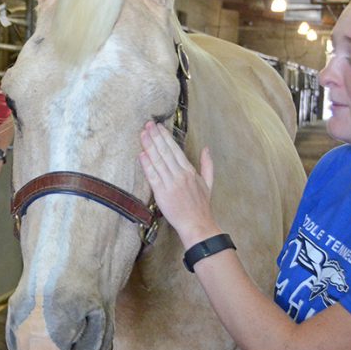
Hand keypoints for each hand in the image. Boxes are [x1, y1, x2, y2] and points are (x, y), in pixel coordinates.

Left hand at [138, 121, 219, 246]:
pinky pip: (153, 176)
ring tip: (143, 134)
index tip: (158, 127)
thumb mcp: (208, 183)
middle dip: (155, 136)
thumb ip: (207, 165)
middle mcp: (180, 174)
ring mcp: (170, 183)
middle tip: (147, 124)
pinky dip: (147, 165)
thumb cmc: (201, 206)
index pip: (175, 149)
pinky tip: (142, 154)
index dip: (165, 137)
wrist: (197, 224)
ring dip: (149, 146)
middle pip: (165, 151)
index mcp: (190, 171)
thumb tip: (206, 148)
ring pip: (158, 161)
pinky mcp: (162, 193)